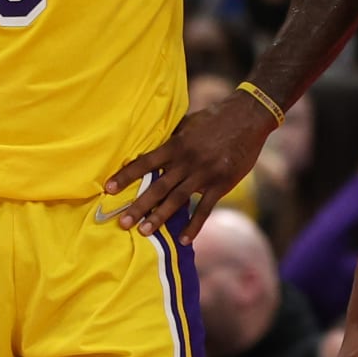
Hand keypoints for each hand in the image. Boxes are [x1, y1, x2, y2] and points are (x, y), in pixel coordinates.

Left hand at [104, 91, 276, 241]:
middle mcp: (188, 160)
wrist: (249, 117)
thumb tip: (151, 150)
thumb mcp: (189, 123)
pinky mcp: (222, 183)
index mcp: (177, 144)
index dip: (126, 175)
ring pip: (177, 199)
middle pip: (158, 187)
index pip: (146, 162)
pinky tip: (183, 239)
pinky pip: (205, 208)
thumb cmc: (216, 117)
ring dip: (159, 217)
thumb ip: (172, 139)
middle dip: (138, 206)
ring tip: (144, 232)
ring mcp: (205, 173)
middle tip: (122, 223)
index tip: (108, 188)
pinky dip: (194, 225)